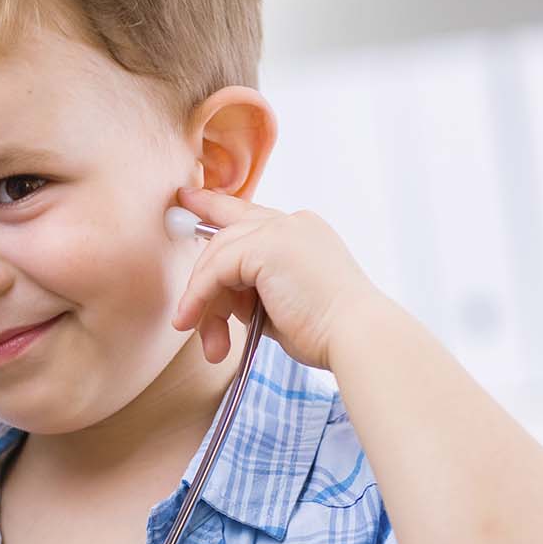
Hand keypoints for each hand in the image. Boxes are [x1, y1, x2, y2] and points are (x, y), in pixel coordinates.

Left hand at [170, 186, 379, 370]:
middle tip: (186, 322)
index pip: (249, 215)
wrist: (356, 336)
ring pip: (217, 256)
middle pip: (226, 238)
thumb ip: (252, 290)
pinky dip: (200, 297)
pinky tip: (194, 321)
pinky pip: (215, 269)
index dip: (214, 208)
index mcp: (302, 232)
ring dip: (204, 303)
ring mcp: (279, 229)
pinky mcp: (266, 245)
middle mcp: (291, 222)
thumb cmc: (327, 331)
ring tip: (209, 343)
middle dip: (202, 284)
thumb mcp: (282, 303)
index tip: (189, 200)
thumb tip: (218, 297)